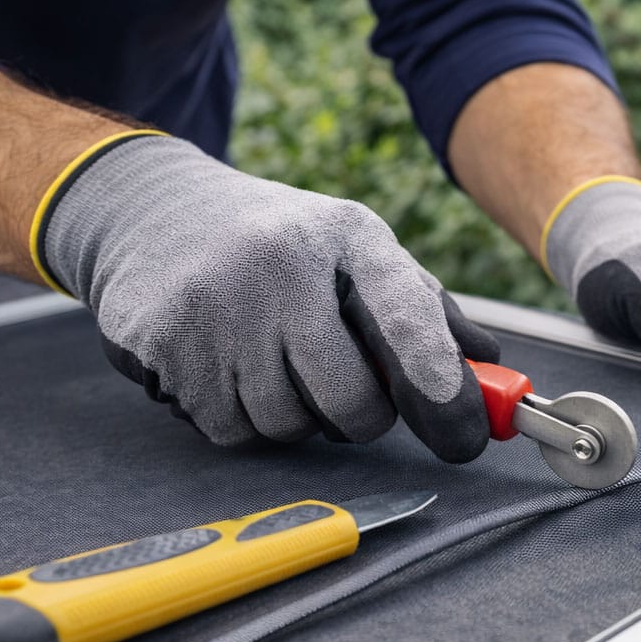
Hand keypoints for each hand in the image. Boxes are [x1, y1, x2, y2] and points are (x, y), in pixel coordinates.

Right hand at [38, 134, 499, 461]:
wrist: (150, 206)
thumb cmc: (278, 242)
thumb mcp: (353, 249)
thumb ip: (421, 309)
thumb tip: (490, 367)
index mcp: (346, 235)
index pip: (406, 318)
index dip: (439, 386)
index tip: (464, 435)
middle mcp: (280, 265)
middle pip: (350, 405)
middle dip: (358, 416)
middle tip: (338, 385)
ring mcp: (214, 305)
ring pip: (286, 427)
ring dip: (291, 415)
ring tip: (269, 358)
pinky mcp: (160, 341)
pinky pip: (227, 430)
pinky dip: (236, 415)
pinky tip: (224, 364)